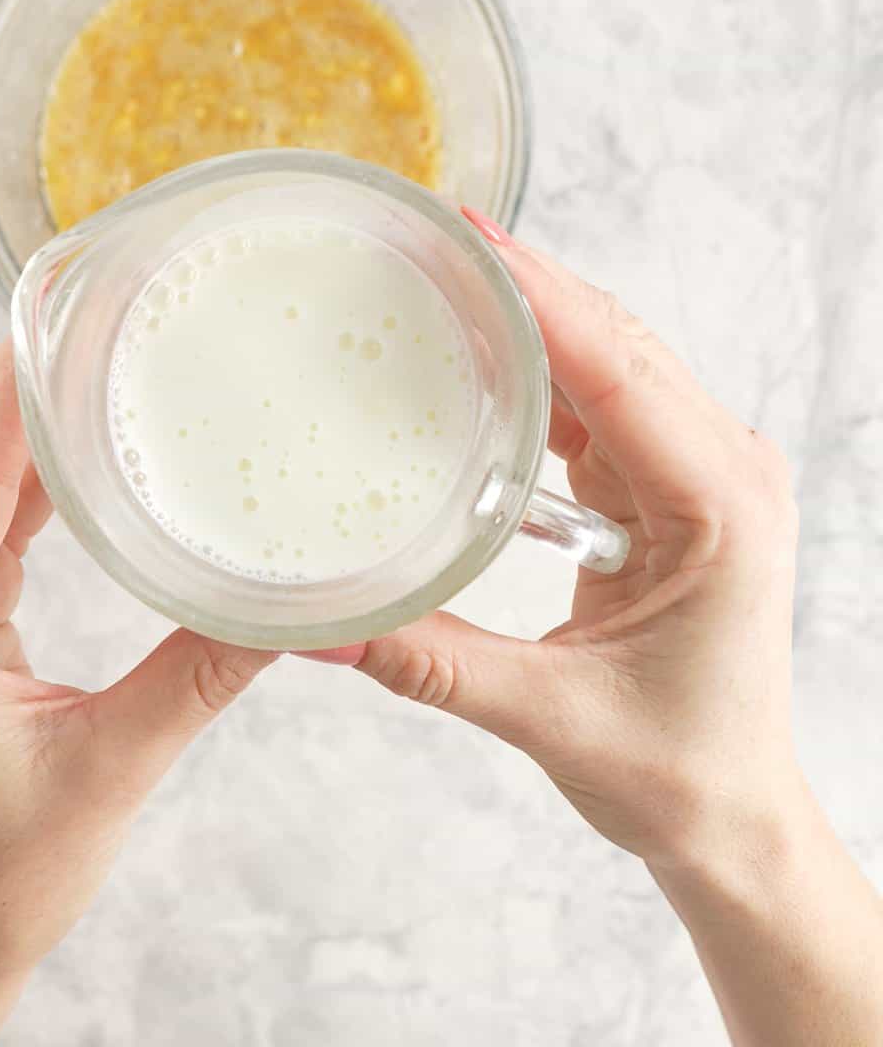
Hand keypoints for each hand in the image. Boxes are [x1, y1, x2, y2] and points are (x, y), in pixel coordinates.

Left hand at [0, 343, 275, 1045]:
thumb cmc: (8, 868)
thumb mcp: (116, 764)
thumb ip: (200, 672)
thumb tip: (287, 604)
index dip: (18, 388)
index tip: (71, 315)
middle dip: (17, 373)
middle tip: (93, 304)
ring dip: (15, 408)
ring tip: (87, 347)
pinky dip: (18, 460)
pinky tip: (72, 432)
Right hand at [332, 212, 882, 1046]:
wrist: (728, 812)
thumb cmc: (676, 771)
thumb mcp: (549, 716)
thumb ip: (430, 662)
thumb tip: (321, 625)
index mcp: (716, 509)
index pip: (620, 374)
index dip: (542, 300)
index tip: (471, 240)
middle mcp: (717, 473)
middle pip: (616, 345)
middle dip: (529, 286)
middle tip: (439, 236)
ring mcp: (691, 475)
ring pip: (608, 363)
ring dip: (533, 317)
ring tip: (448, 277)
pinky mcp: (660, 491)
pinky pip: (597, 404)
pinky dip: (540, 370)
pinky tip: (481, 355)